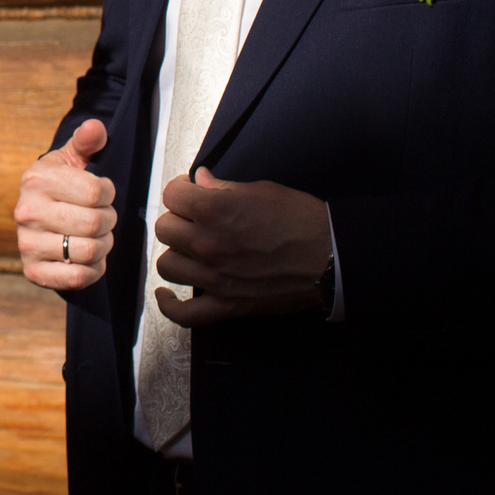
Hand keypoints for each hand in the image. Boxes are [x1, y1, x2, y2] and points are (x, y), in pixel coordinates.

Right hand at [17, 119, 118, 291]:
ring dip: (104, 245)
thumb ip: (87, 141)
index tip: (100, 193)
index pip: (95, 192)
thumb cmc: (62, 185)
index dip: (108, 194)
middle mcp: (26, 211)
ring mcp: (26, 244)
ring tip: (96, 236)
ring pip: (90, 251)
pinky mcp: (33, 272)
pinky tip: (87, 257)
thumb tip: (95, 126)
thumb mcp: (72, 158)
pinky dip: (93, 270)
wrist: (37, 218)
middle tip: (102, 217)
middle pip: (95, 223)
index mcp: (36, 179)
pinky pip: (77, 278)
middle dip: (108, 221)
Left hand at [151, 169, 329, 326]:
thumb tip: (200, 180)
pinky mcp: (228, 305)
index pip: (171, 195)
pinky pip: (185, 313)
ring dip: (178, 254)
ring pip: (168, 265)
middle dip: (179, 219)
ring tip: (192, 249)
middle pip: (165, 228)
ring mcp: (215, 277)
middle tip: (196, 219)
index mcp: (215, 209)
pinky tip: (167, 294)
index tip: (191, 192)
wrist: (330, 256)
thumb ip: (223, 187)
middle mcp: (208, 243)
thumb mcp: (261, 190)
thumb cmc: (301, 218)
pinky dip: (171, 305)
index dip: (181, 190)